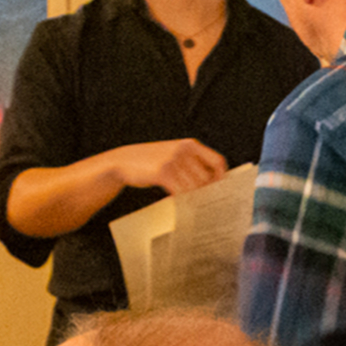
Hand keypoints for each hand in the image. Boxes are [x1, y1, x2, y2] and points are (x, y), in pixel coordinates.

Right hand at [109, 138, 227, 197]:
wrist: (124, 161)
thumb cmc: (153, 161)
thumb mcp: (174, 154)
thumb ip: (192, 164)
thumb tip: (214, 184)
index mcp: (190, 144)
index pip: (218, 161)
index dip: (221, 177)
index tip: (219, 188)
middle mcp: (184, 150)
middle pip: (206, 178)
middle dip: (204, 191)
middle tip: (201, 200)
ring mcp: (173, 161)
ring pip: (194, 187)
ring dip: (191, 196)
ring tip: (187, 200)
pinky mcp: (163, 172)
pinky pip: (180, 191)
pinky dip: (181, 197)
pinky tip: (175, 198)